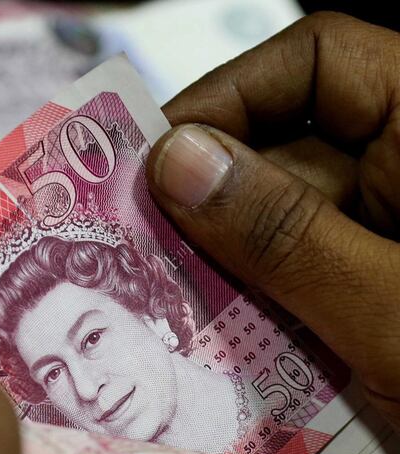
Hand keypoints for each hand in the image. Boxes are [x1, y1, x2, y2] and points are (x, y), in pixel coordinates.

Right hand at [146, 13, 399, 428]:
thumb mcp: (398, 313)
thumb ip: (286, 235)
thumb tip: (176, 163)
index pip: (317, 59)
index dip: (231, 95)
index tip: (158, 156)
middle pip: (284, 149)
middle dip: (208, 200)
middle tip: (136, 247)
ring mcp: (394, 231)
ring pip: (280, 222)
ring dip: (223, 262)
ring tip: (162, 304)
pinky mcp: (377, 286)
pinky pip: (296, 274)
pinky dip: (254, 302)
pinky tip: (215, 338)